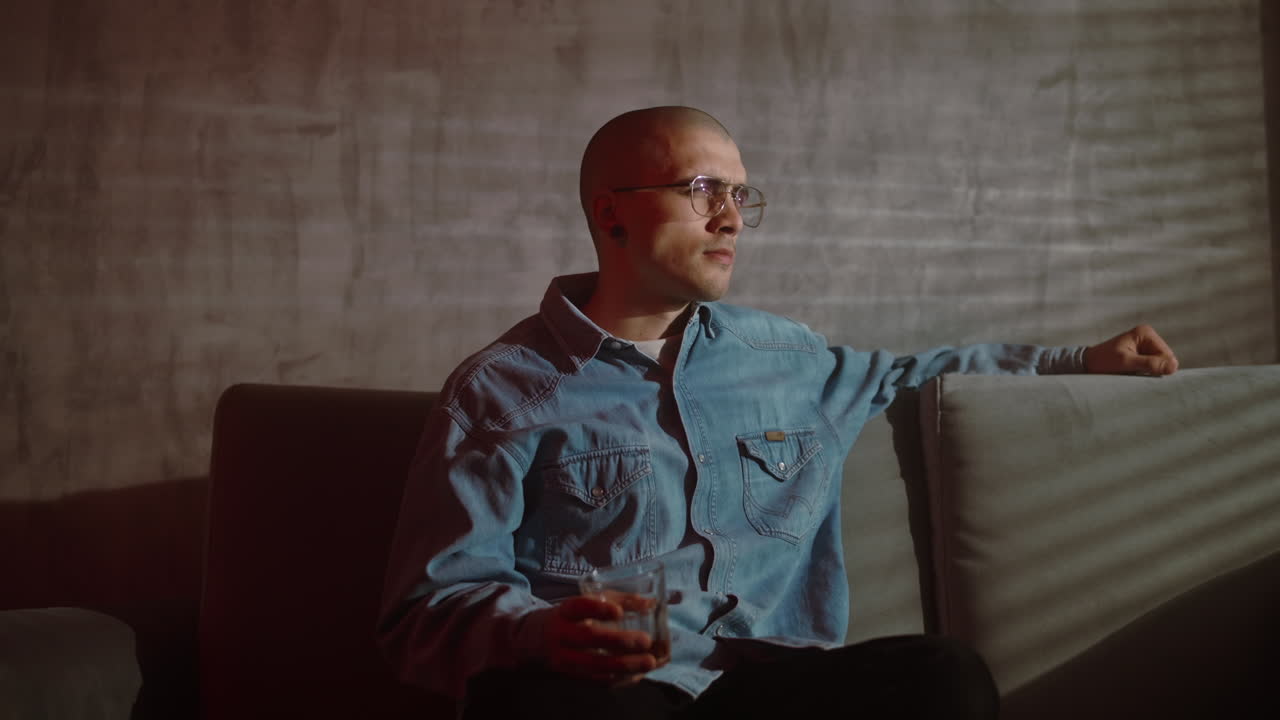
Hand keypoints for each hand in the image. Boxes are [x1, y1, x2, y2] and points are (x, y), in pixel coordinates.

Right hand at [536, 595, 657, 686]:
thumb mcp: (584, 603)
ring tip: (649, 662)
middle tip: (646, 640)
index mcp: (564, 612)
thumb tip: (650, 603)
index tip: (618, 611)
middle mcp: (561, 635)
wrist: (530, 642)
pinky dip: (619, 679)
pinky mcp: (570, 676)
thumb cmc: (568, 618)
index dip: (597, 609)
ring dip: (625, 666)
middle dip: (619, 641)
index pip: (577, 607)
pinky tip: (637, 674)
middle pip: (588, 638)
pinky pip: (596, 681)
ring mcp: (563, 659)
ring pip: (594, 665)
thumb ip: (617, 600)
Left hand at [1084, 324, 1178, 375]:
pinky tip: (1133, 372)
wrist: (1088, 364)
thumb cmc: (1103, 361)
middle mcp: (1147, 336)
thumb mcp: (1126, 363)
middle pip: (1165, 359)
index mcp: (1145, 333)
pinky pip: (1152, 366)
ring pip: (1159, 364)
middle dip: (1154, 369)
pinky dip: (1145, 372)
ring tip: (1133, 372)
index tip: (1144, 373)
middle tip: (1137, 373)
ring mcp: (1145, 345)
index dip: (1159, 367)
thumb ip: (1150, 364)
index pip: (1166, 354)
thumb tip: (1173, 366)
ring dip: (1149, 371)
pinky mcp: (1141, 354)